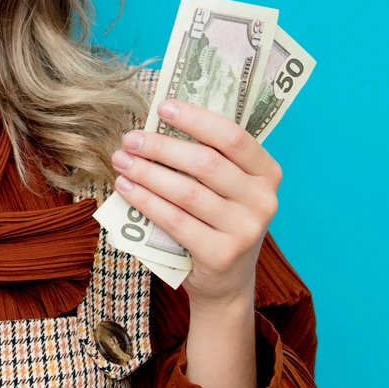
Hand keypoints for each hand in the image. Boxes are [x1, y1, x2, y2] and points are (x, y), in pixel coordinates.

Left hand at [111, 99, 280, 308]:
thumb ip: (206, 157)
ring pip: (187, 192)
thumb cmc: (218, 220)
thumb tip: (157, 123)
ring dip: (147, 173)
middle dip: (161, 147)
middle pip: (206, 163)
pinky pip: (175, 221)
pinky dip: (146, 201)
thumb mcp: (226, 187)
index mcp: (267, 172)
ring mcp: (246, 230)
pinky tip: (126, 188)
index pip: (233, 137)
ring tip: (121, 161)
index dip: (196, 119)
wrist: (226, 281)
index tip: (163, 107)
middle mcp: (263, 200)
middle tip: (130, 138)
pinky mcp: (222, 254)